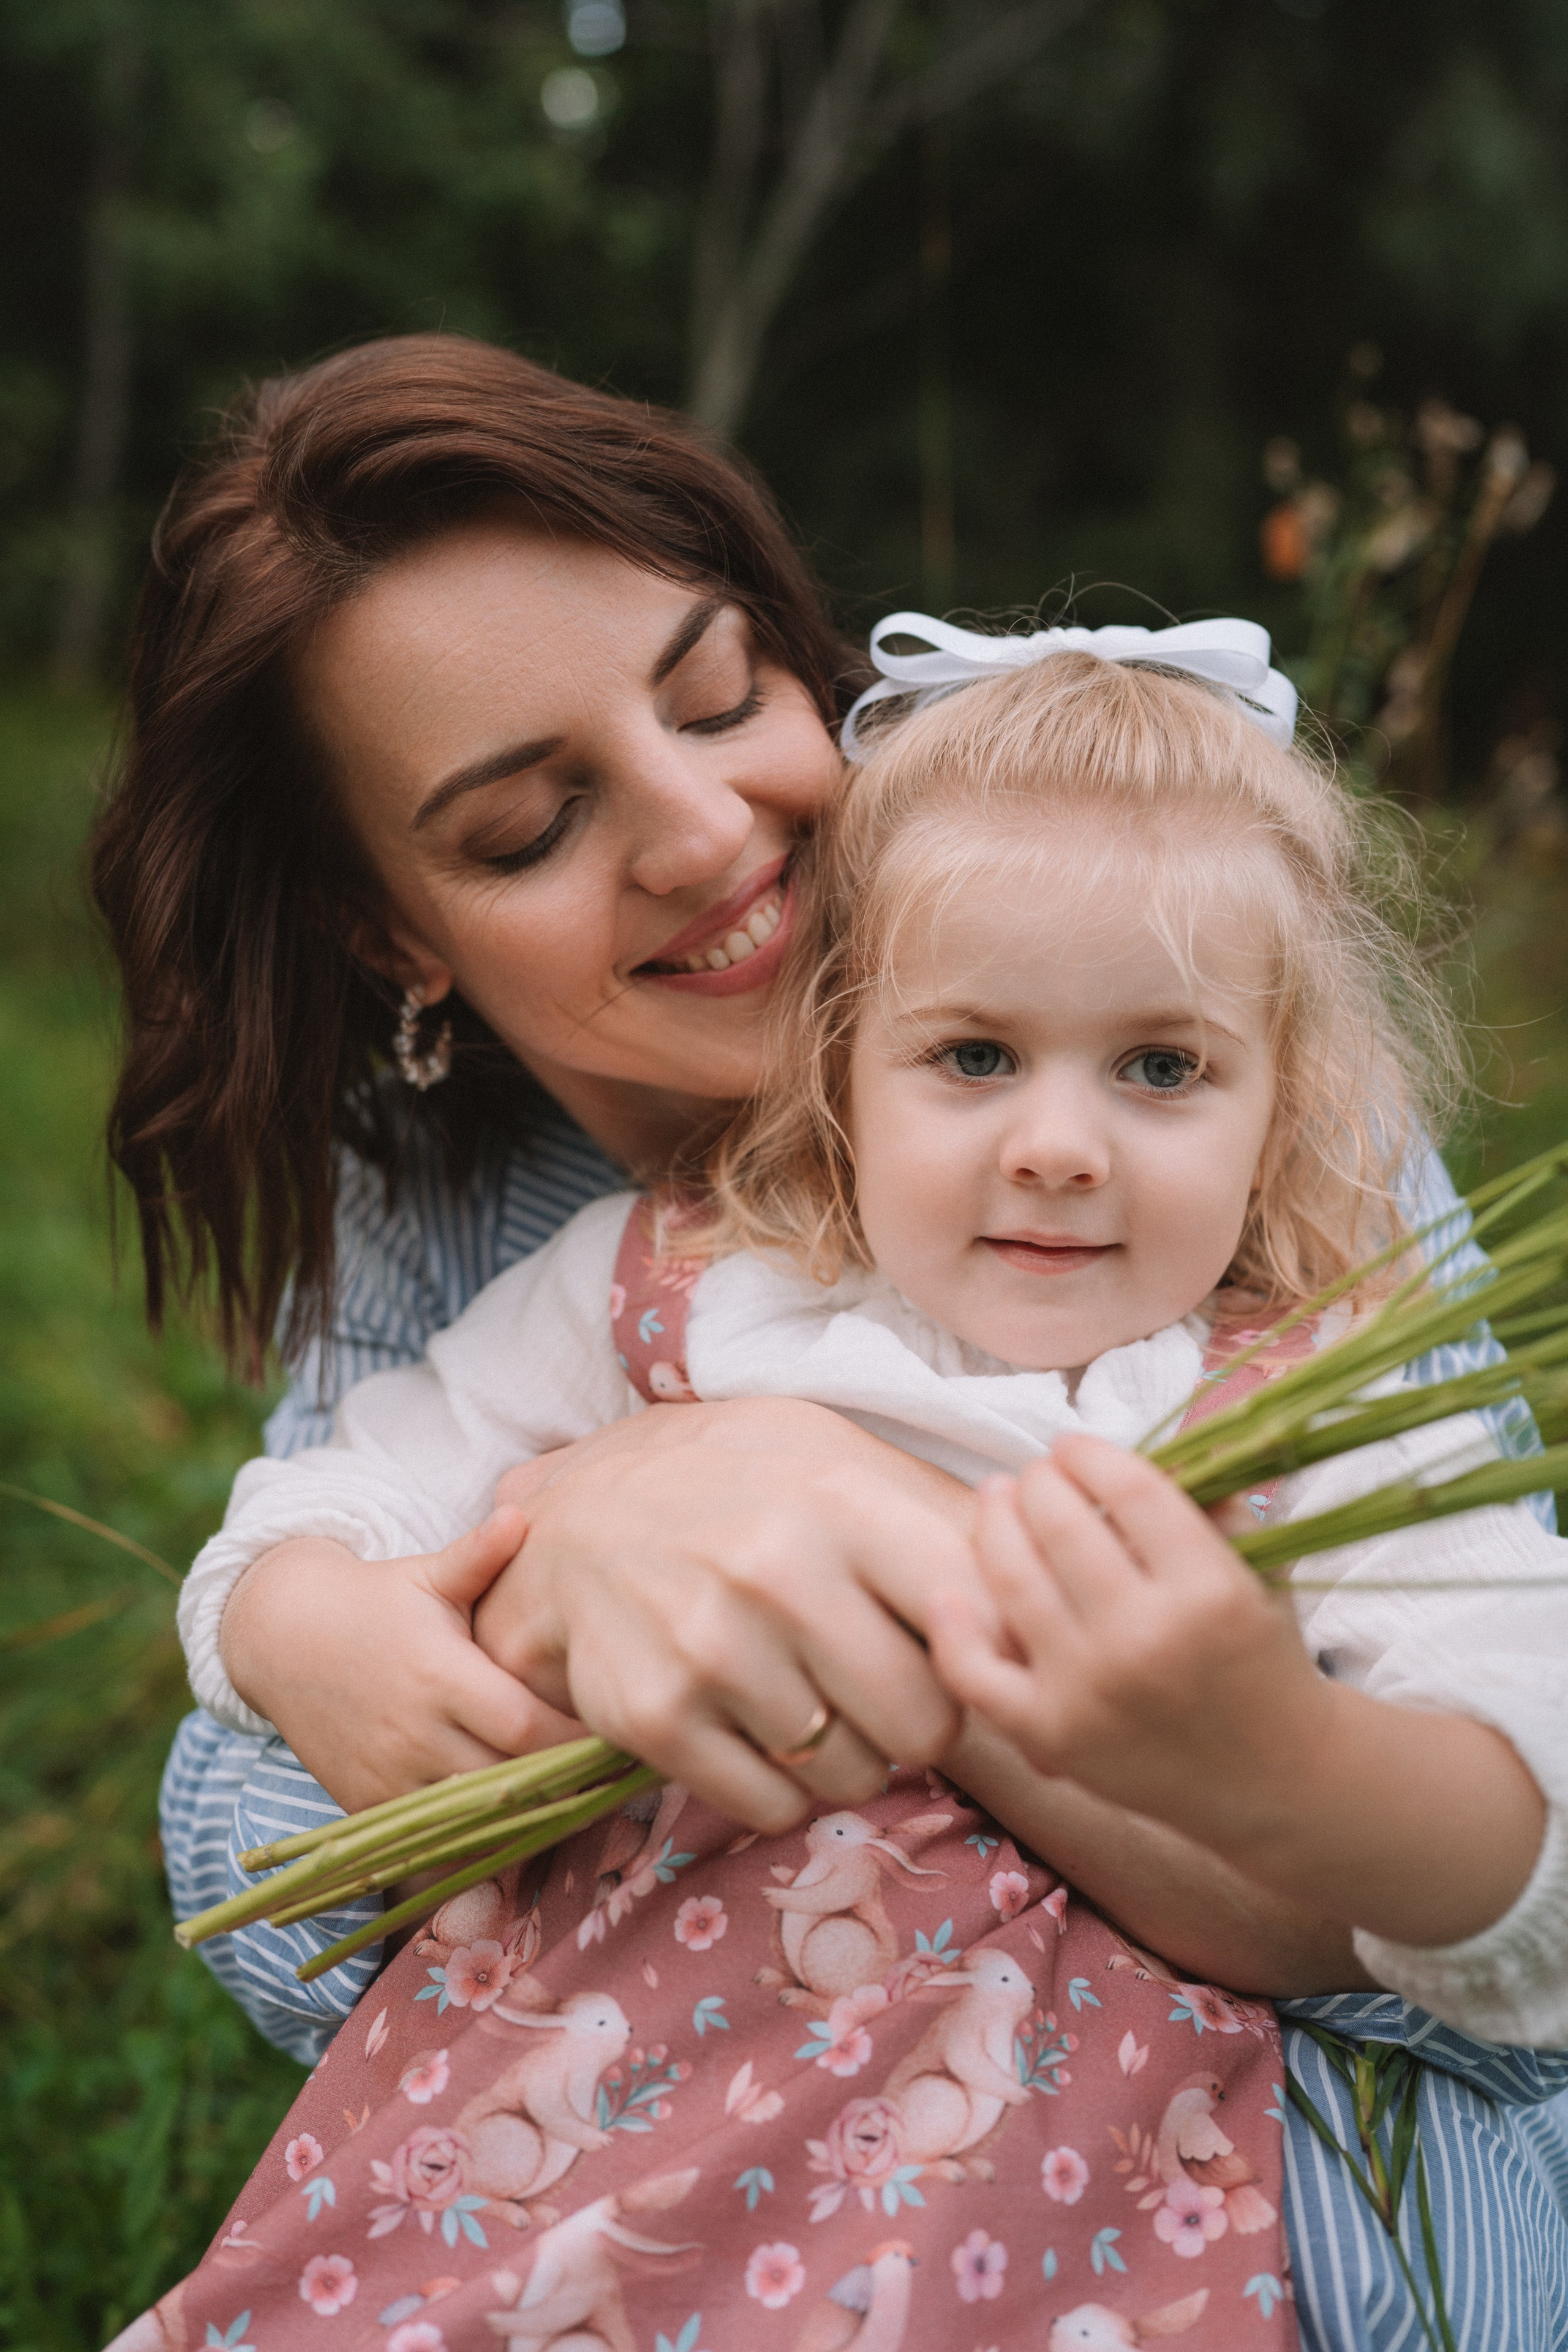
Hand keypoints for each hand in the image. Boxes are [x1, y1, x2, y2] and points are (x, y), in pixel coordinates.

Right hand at [222, 1506, 583, 1812]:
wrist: (284, 1642)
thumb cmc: (376, 1601)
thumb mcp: (427, 1576)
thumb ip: (477, 1556)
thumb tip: (520, 1514)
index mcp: (439, 1676)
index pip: (525, 1726)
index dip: (575, 1739)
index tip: (613, 1730)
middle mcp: (414, 1735)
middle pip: (509, 1780)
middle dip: (563, 1783)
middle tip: (615, 1776)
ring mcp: (389, 1780)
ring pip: (476, 1823)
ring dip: (526, 1818)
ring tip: (579, 1803)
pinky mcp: (368, 1807)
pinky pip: (436, 1844)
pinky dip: (479, 1841)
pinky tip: (520, 1824)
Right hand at [474, 1398, 980, 1834]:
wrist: (577, 1519)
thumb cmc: (738, 1493)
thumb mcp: (835, 1463)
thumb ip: (937, 1524)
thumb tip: (1038, 1603)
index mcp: (839, 1504)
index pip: (973, 1617)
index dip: (979, 1653)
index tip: (951, 1650)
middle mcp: (777, 1573)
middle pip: (923, 1723)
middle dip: (914, 1723)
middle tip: (876, 1692)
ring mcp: (711, 1649)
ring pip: (851, 1775)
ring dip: (844, 1756)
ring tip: (805, 1697)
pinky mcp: (654, 1716)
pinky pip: (772, 1806)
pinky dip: (776, 1786)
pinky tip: (752, 1726)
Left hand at [931, 1435, 1547, 1947]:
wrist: (1274, 1778)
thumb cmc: (1263, 1660)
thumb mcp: (1261, 1571)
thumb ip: (1213, 1500)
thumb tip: (1165, 1426)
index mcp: (1208, 1590)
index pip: (1128, 1488)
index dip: (1089, 1455)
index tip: (1074, 1448)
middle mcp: (1144, 1638)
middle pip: (1059, 1523)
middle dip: (1039, 1483)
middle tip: (1036, 1477)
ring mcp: (1088, 1689)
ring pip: (1011, 1577)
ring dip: (995, 1523)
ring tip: (998, 1501)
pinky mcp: (1049, 1735)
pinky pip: (974, 1670)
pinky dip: (954, 1625)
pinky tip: (951, 1588)